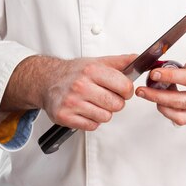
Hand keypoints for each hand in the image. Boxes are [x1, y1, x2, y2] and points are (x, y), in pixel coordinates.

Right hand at [2, 54, 135, 130]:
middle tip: (106, 97)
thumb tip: (139, 60)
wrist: (47, 80)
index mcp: (91, 71)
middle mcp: (80, 86)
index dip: (126, 91)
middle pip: (117, 105)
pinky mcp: (64, 116)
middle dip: (115, 102)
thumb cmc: (74, 72)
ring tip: (93, 103)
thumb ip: (120, 62)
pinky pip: (92, 126)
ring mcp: (71, 102)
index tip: (121, 90)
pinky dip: (91, 121)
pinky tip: (85, 110)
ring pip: (106, 117)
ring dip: (103, 112)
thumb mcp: (97, 62)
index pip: (125, 87)